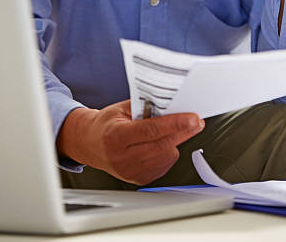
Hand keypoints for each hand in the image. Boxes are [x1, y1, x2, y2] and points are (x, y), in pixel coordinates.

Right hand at [56, 100, 204, 185]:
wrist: (90, 143)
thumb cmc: (106, 124)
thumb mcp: (121, 109)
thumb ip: (144, 107)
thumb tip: (170, 106)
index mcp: (116, 136)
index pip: (151, 130)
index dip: (175, 124)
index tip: (193, 118)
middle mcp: (122, 157)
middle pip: (162, 145)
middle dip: (183, 132)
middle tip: (196, 122)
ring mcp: (130, 171)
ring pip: (166, 156)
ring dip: (175, 142)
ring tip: (173, 130)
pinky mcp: (138, 179)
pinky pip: (163, 166)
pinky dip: (168, 153)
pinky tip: (162, 143)